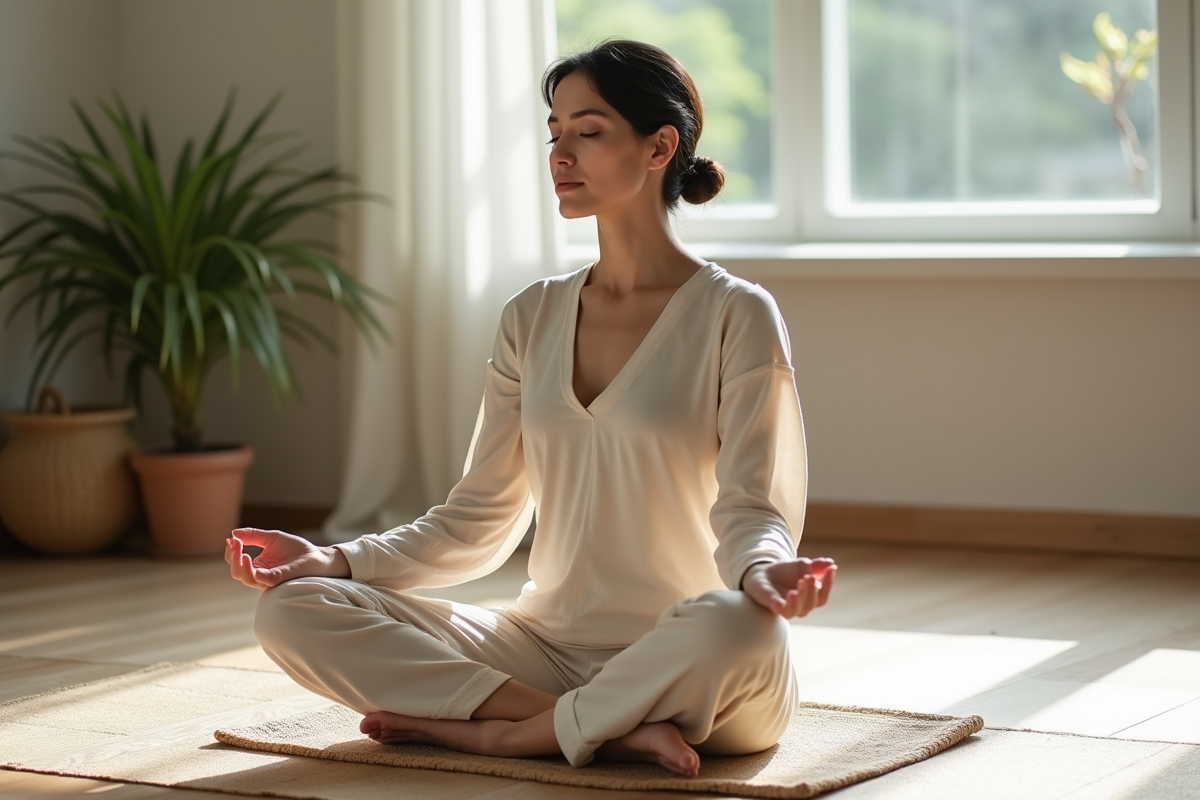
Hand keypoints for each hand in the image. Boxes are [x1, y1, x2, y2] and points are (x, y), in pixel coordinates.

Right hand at [225, 527, 350, 588]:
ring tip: (240, 549)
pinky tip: (249, 558)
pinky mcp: (279, 580)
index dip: (231, 551)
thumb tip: (233, 533)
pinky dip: (252, 571)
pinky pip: (261, 580)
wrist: (317, 556)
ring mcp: (269, 579)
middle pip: (237, 572)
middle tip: (234, 543)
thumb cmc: (296, 549)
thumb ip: (254, 535)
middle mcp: (261, 574)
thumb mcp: (272, 538)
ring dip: (239, 564)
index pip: (237, 562)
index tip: (230, 539)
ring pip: (246, 578)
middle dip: (233, 557)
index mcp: (258, 565)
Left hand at [741, 557, 836, 617]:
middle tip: (809, 576)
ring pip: (800, 610)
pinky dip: (786, 605)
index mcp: (811, 597)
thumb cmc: (786, 572)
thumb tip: (831, 563)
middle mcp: (802, 605)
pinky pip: (782, 610)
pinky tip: (790, 594)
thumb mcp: (802, 565)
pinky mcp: (774, 606)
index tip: (830, 570)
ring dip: (802, 597)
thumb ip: (816, 565)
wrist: (764, 572)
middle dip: (813, 590)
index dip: (828, 583)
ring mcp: (788, 608)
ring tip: (800, 583)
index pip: (823, 595)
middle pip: (813, 603)